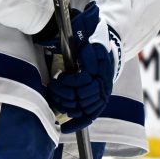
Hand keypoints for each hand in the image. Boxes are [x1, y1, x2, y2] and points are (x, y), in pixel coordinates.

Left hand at [44, 3, 120, 133]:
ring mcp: (101, 94)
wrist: (106, 41)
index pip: (84, 83)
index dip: (69, 83)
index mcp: (101, 68)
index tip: (58, 78)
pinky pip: (88, 117)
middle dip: (64, 94)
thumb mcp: (85, 29)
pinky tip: (65, 129)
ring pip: (83, 108)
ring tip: (55, 97)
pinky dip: (77, 124)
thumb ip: (82, 32)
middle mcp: (103, 84)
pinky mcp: (97, 101)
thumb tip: (77, 33)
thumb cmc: (91, 35)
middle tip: (53, 86)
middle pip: (82, 98)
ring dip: (66, 105)